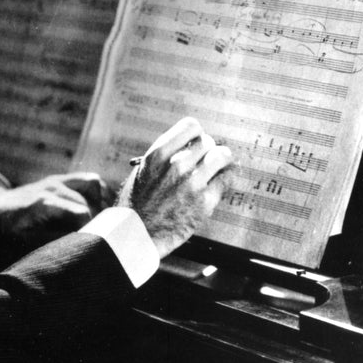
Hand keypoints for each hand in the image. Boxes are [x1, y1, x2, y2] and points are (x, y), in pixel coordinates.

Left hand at [0, 172, 112, 243]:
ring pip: (94, 186)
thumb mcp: (28, 240)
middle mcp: (54, 187)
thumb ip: (55, 240)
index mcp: (44, 203)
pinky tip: (98, 208)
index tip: (92, 242)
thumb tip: (82, 242)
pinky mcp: (63, 179)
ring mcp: (59, 180)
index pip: (81, 213)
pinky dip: (99, 192)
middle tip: (96, 237)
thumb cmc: (12, 227)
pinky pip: (89, 180)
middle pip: (89, 203)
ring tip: (98, 222)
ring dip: (100, 204)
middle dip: (96, 221)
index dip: (91, 228)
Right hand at [117, 117, 234, 258]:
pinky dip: (225, 179)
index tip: (195, 142)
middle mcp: (177, 165)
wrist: (136, 235)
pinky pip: (226, 179)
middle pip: (207, 141)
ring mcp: (192, 183)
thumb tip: (186, 147)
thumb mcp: (142, 173)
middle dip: (207, 150)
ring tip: (218, 167)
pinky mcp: (205, 201)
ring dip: (221, 161)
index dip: (196, 134)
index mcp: (158, 154)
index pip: (191, 126)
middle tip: (205, 160)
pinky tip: (219, 183)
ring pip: (222, 156)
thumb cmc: (136, 206)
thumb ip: (164, 158)